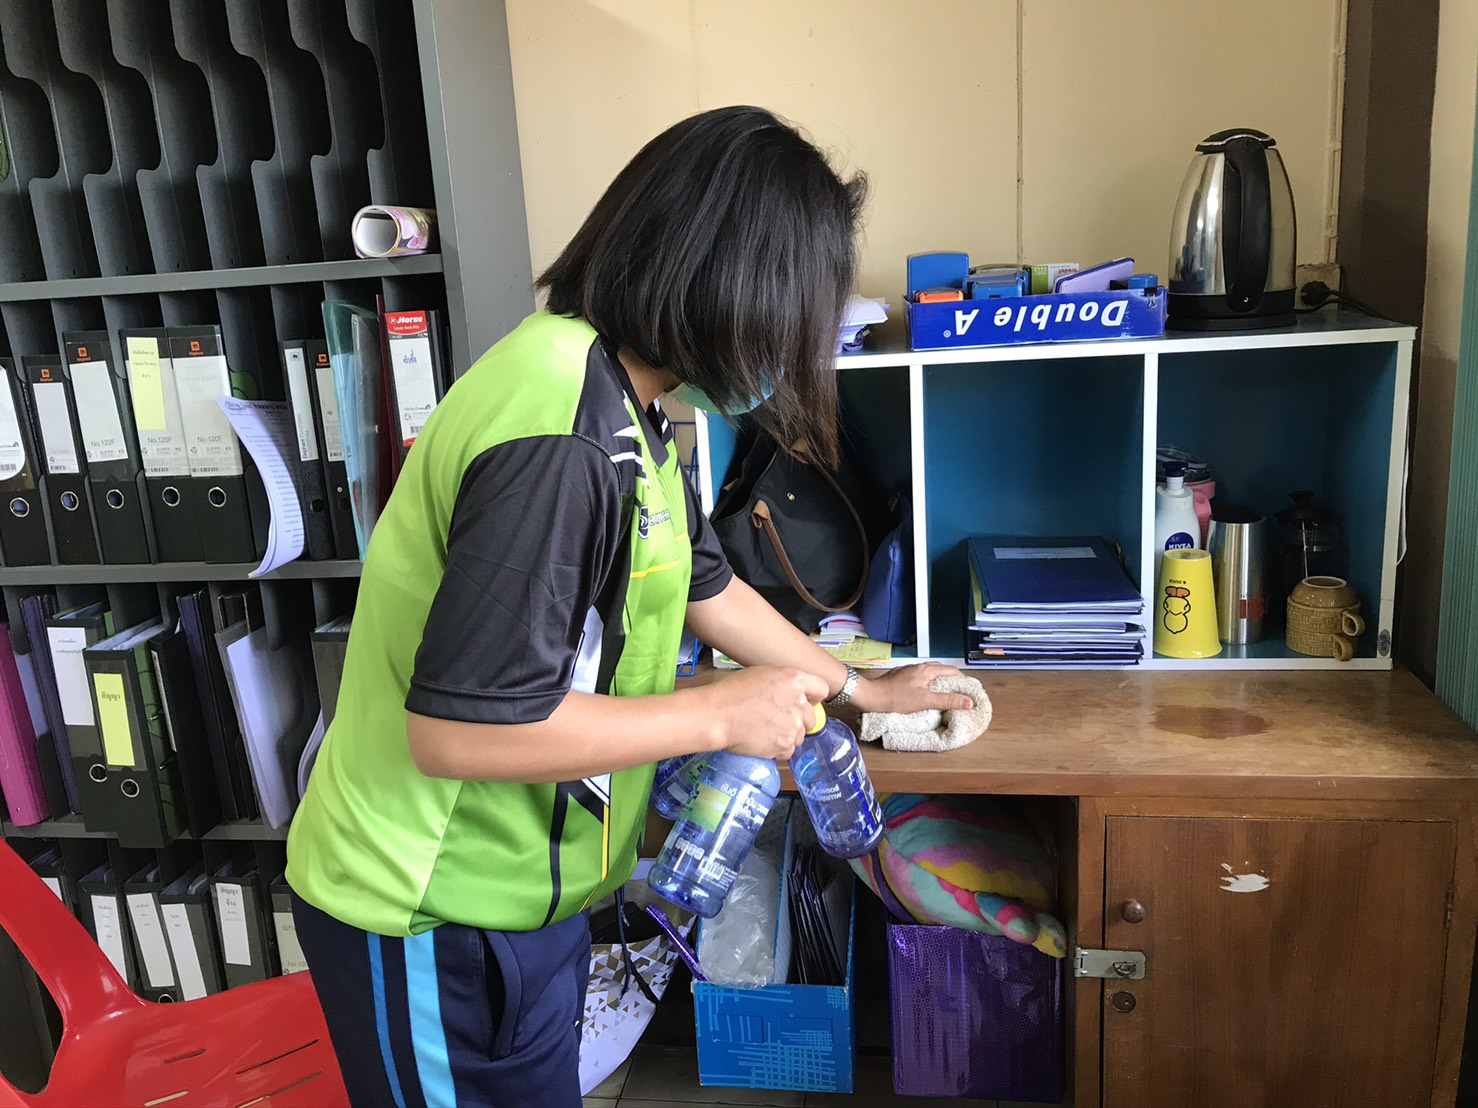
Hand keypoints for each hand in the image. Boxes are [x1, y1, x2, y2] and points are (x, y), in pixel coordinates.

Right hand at [704, 666, 828, 760]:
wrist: (716, 715)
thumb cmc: (732, 691)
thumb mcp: (762, 674)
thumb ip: (785, 683)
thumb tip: (795, 693)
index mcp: (794, 679)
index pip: (821, 689)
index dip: (812, 697)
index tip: (804, 702)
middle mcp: (798, 702)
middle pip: (812, 717)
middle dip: (798, 720)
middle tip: (777, 719)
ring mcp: (792, 726)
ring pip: (800, 735)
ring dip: (787, 735)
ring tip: (765, 730)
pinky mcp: (784, 746)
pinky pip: (788, 751)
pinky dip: (778, 748)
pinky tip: (762, 740)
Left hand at [849, 664, 973, 714]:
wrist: (871, 696)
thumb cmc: (896, 698)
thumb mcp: (925, 701)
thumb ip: (947, 700)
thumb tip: (968, 701)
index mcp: (927, 670)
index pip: (952, 670)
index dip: (962, 679)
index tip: (968, 689)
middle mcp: (918, 666)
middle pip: (941, 670)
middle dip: (951, 679)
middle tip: (958, 691)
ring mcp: (908, 671)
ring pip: (929, 673)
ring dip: (938, 680)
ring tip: (943, 693)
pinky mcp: (900, 676)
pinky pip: (919, 677)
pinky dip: (926, 683)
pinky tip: (924, 692)